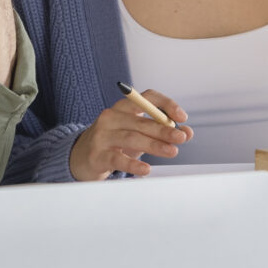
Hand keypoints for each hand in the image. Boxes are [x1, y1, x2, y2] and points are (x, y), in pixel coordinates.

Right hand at [68, 90, 191, 179]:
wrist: (80, 158)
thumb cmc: (114, 144)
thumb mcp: (137, 135)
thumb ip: (161, 132)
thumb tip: (187, 132)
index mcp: (122, 108)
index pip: (146, 97)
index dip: (165, 104)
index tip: (181, 117)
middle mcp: (110, 117)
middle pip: (141, 121)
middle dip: (164, 129)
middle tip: (181, 138)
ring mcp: (102, 136)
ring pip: (131, 138)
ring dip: (154, 145)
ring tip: (172, 151)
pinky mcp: (97, 155)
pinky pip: (117, 158)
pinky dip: (133, 164)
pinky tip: (146, 169)